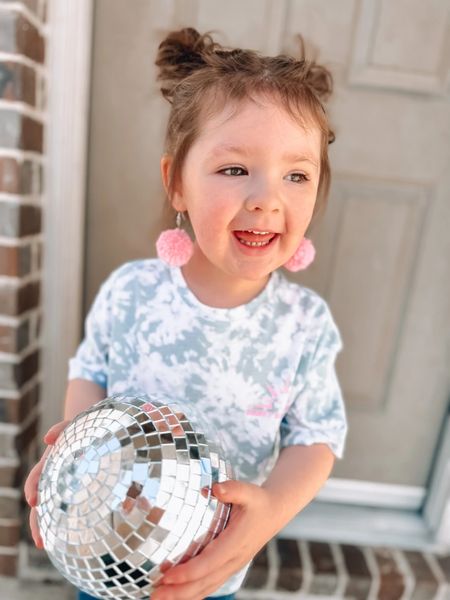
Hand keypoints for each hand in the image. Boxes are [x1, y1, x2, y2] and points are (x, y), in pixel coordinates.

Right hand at [24, 420, 69, 547]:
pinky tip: (75, 538)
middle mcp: (54, 478)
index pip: (37, 477)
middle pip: (42, 502)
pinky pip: (74, 508)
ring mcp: (65, 486)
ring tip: (45, 545)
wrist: (94, 431)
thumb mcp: (72, 425)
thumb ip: (60, 428)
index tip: (32, 500)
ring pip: (53, 510)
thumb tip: (48, 438)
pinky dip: (73, 522)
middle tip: (40, 540)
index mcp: (51, 462)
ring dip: (48, 527)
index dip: (33, 488)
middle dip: (38, 521)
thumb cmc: (80, 428)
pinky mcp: (80, 491)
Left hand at [151, 480, 277, 599]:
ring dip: (182, 596)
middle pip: (204, 582)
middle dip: (179, 592)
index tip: (167, 575)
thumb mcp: (249, 491)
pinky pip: (209, 584)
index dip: (188, 572)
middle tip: (154, 594)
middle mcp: (234, 559)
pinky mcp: (228, 566)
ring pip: (206, 587)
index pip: (209, 562)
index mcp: (236, 542)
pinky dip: (192, 592)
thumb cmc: (258, 501)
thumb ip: (233, 489)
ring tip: (157, 597)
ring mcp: (231, 566)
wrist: (274, 512)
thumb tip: (216, 488)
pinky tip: (175, 595)